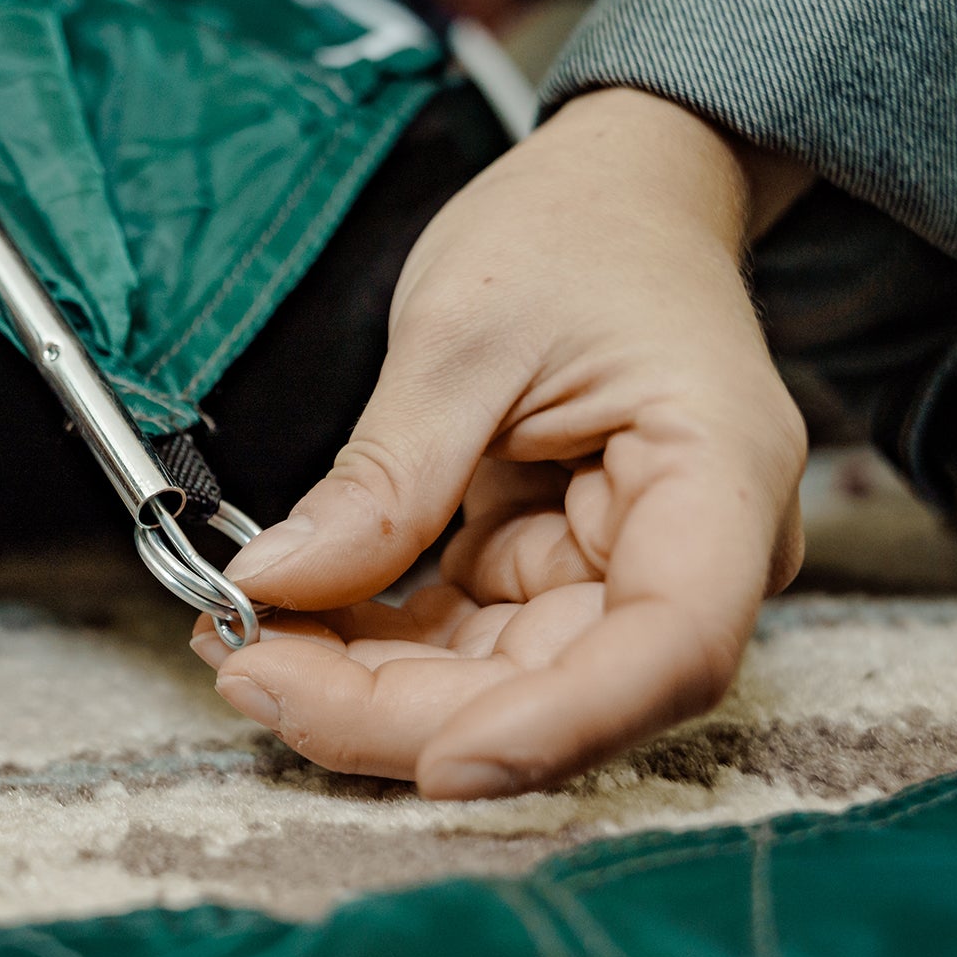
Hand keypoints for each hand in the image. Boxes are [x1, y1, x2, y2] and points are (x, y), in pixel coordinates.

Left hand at [192, 88, 807, 798]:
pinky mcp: (549, 576)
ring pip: (493, 685)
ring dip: (362, 686)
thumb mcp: (463, 333)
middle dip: (397, 708)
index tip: (439, 763)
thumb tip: (274, 586)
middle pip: (558, 689)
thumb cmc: (574, 232)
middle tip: (250, 671)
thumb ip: (384, 476)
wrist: (610, 193)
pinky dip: (368, 647)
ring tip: (239, 641)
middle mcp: (684, 554)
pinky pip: (459, 644)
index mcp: (716, 478)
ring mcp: (614, 574)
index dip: (557, 727)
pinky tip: (282, 621)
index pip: (669, 648)